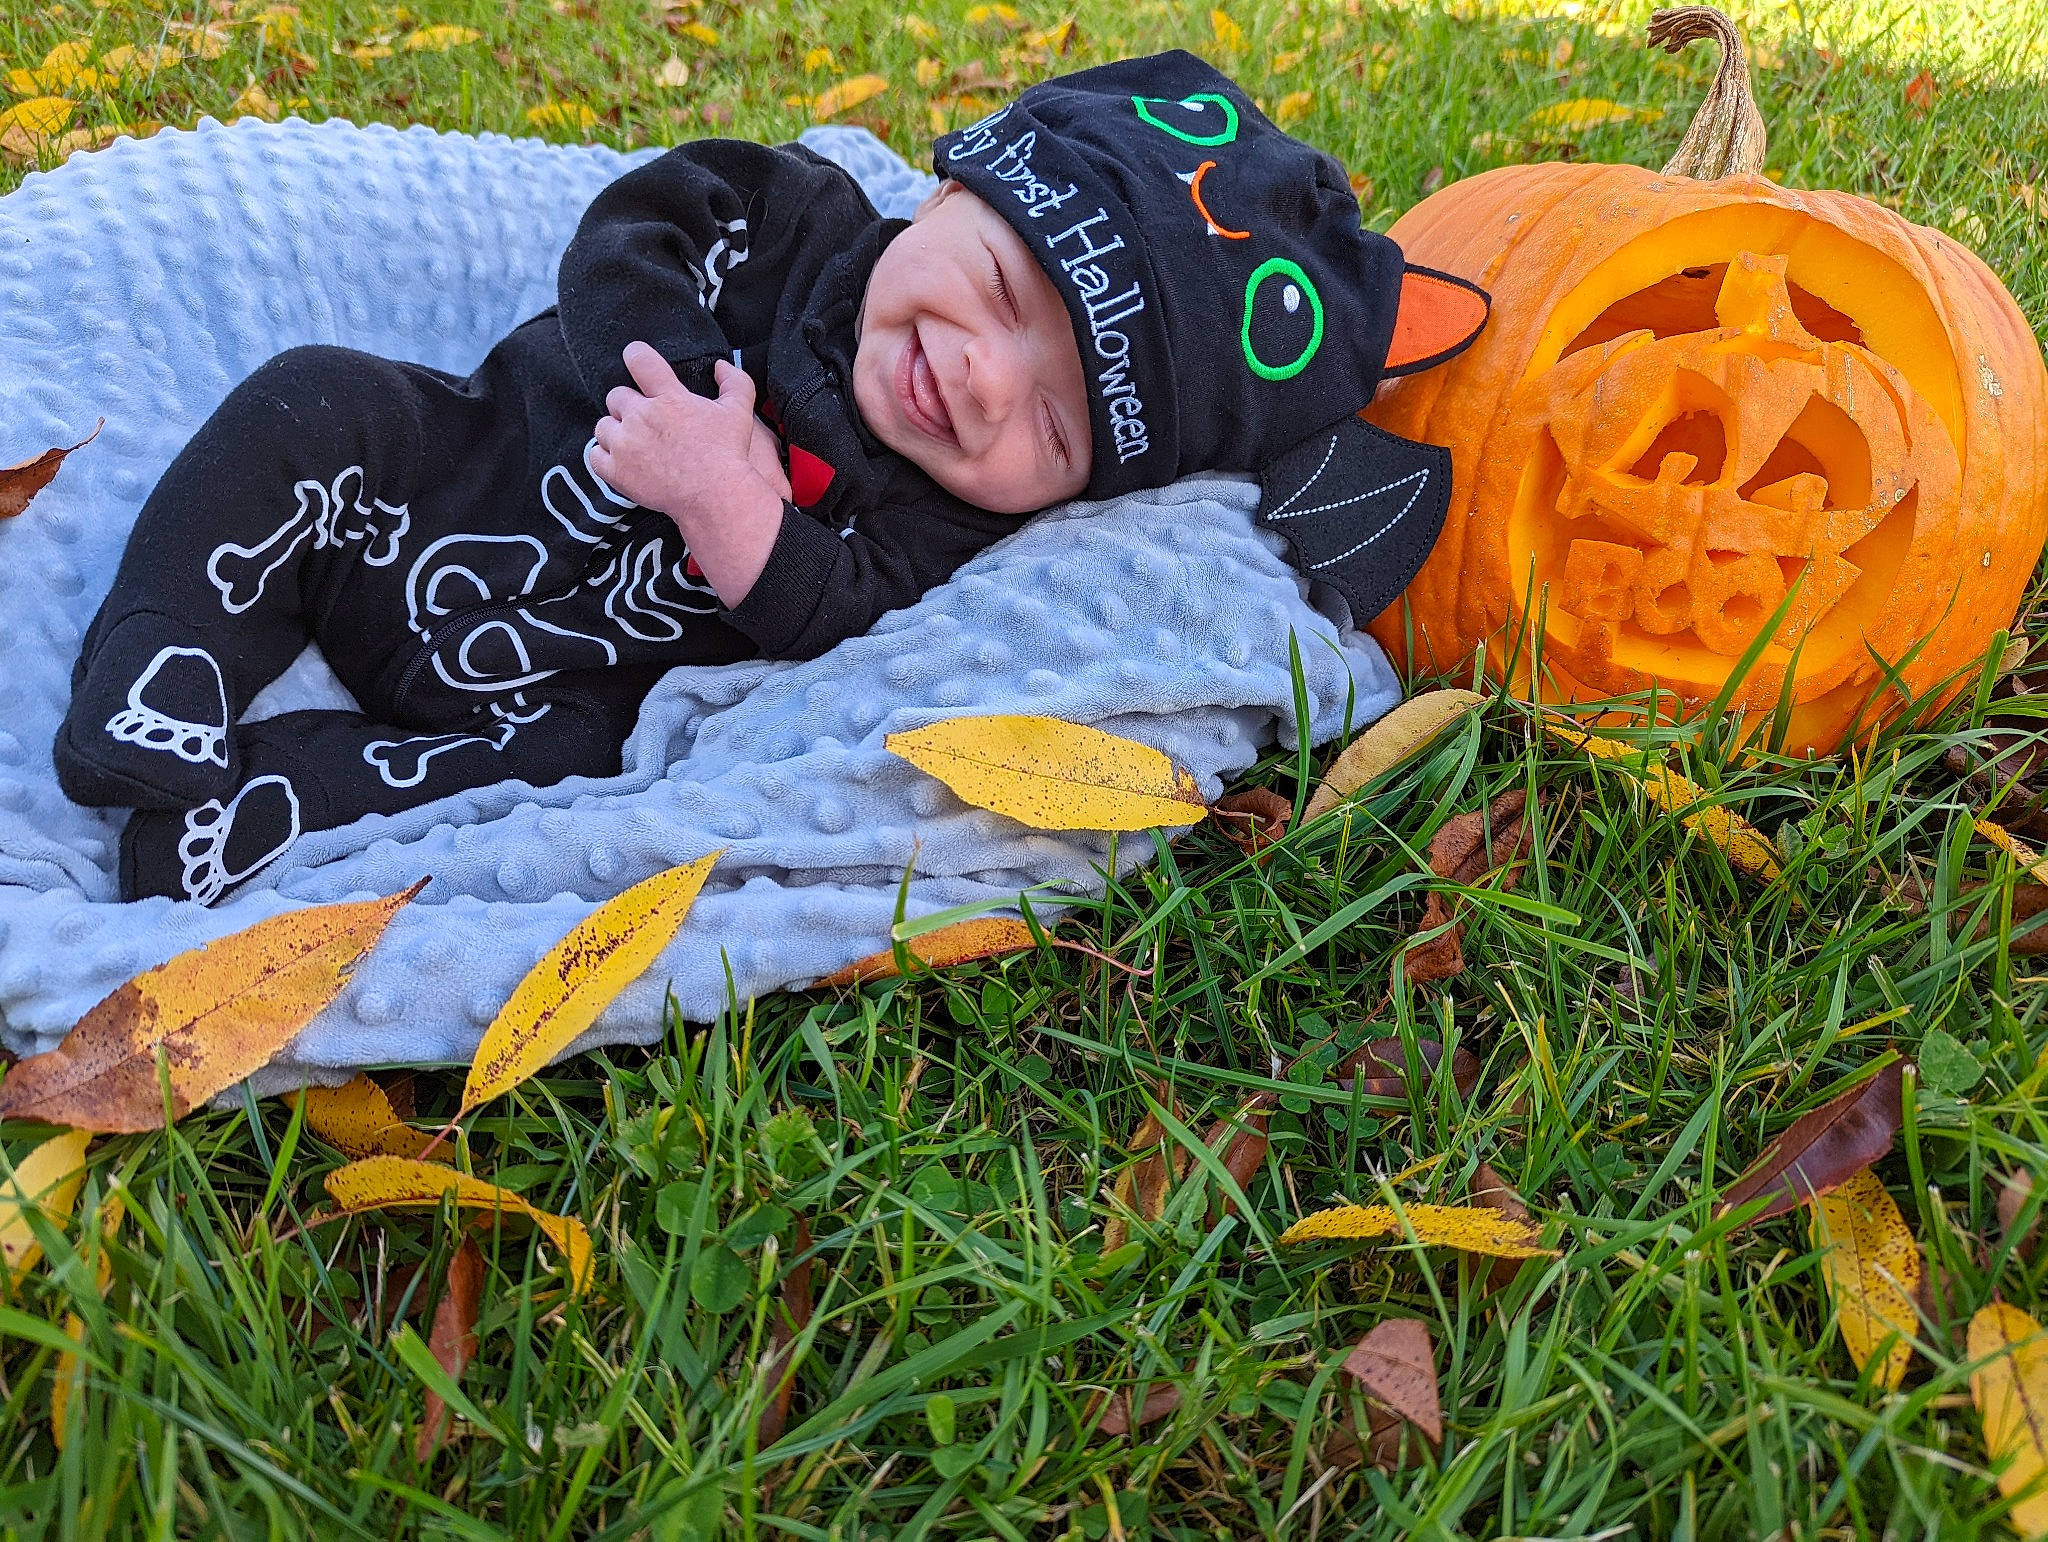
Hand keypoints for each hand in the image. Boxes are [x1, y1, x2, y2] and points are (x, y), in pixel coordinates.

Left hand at [589, 342, 786, 607]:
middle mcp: (641, 416)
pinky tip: (622, 462)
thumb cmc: (728, 454)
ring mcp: (625, 444)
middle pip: (616, 396)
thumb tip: (719, 365)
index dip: (635, 356)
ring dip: (616, 432)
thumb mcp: (740, 411)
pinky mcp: (616, 471)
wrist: (716, 498)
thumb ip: (734, 381)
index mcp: (668, 397)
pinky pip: (594, 456)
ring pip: (603, 426)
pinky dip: (605, 458)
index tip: (636, 360)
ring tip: (634, 445)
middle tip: (645, 422)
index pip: (639, 359)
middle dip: (628, 405)